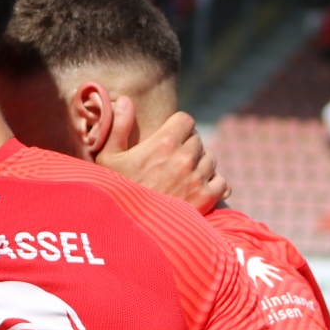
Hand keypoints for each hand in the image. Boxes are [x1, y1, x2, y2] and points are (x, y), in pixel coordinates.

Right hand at [97, 99, 228, 213]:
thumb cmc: (115, 191)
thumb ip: (117, 126)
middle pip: (198, 139)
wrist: (127, 229)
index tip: (169, 136)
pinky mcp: (207, 198)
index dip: (178, 126)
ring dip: (200, 164)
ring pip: (211, 159)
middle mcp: (185, 158)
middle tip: (171, 159)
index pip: (186, 120)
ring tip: (182, 175)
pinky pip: (222, 182)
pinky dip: (213, 184)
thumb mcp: (107, 158)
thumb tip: (124, 100)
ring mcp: (198, 178)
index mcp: (163, 143)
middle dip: (187, 145)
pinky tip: (197, 188)